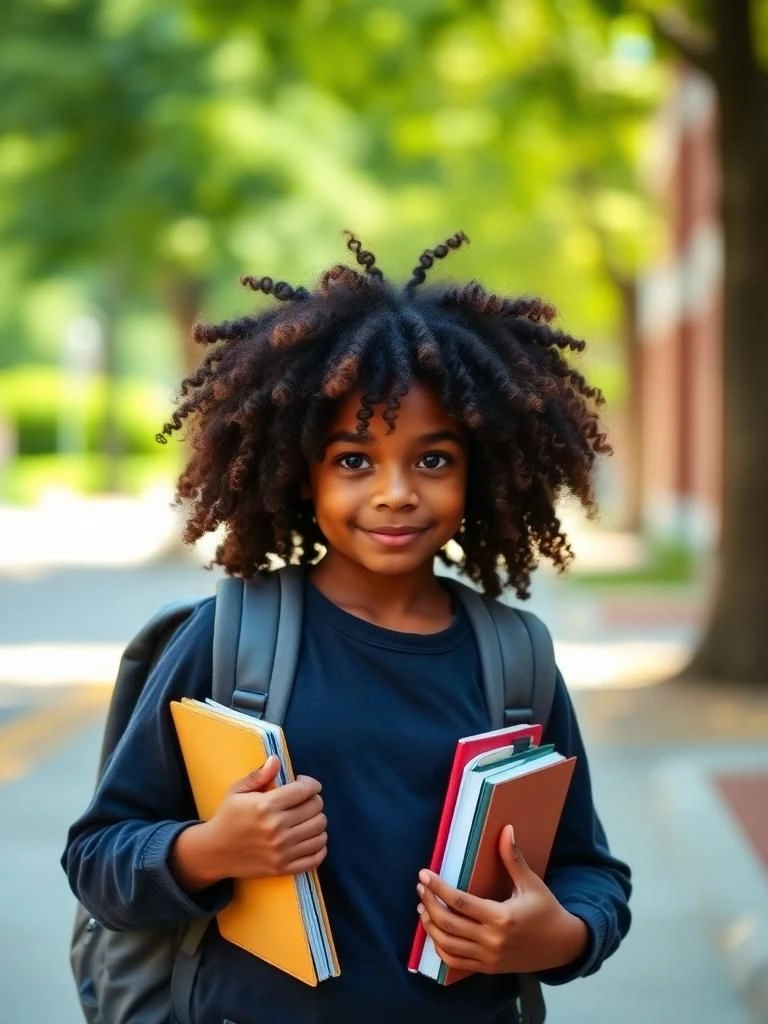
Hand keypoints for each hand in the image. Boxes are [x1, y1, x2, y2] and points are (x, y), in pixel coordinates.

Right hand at [171, 757, 327, 888]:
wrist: (214, 852)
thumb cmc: (227, 817)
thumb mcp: (237, 791)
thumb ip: (259, 775)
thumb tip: (276, 760)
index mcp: (266, 806)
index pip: (306, 790)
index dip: (311, 784)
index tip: (303, 783)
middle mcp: (277, 828)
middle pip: (316, 809)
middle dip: (314, 801)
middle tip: (304, 801)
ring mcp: (281, 850)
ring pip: (320, 831)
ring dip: (317, 822)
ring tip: (306, 819)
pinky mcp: (283, 868)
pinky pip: (316, 857)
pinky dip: (319, 846)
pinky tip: (311, 838)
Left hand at [417, 825, 587, 974]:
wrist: (563, 946)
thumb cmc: (547, 910)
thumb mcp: (531, 883)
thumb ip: (513, 858)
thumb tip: (506, 829)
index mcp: (502, 917)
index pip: (460, 902)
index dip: (438, 888)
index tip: (424, 875)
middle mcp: (492, 940)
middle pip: (448, 923)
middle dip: (429, 904)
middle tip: (421, 888)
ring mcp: (489, 958)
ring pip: (448, 945)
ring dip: (430, 926)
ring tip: (423, 908)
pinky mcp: (489, 968)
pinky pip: (456, 962)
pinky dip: (441, 948)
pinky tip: (436, 933)